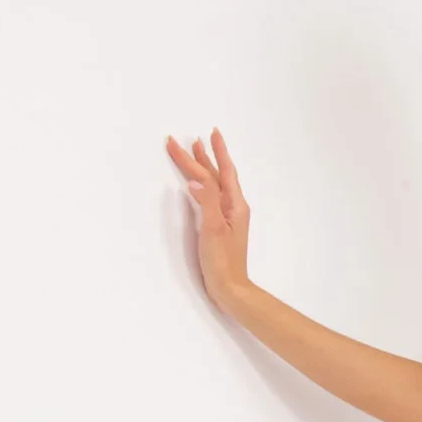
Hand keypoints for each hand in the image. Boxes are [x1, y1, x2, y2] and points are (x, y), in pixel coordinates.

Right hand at [164, 126, 250, 309]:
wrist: (230, 288)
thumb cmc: (223, 262)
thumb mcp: (213, 229)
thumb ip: (206, 202)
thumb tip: (195, 180)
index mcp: (235, 205)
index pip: (221, 172)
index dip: (216, 152)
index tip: (209, 133)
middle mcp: (233, 207)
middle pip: (216, 175)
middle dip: (202, 157)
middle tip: (186, 140)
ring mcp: (227, 217)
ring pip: (213, 184)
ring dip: (204, 167)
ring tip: (195, 151)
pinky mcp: (219, 226)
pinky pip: (210, 196)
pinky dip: (202, 184)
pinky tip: (198, 183)